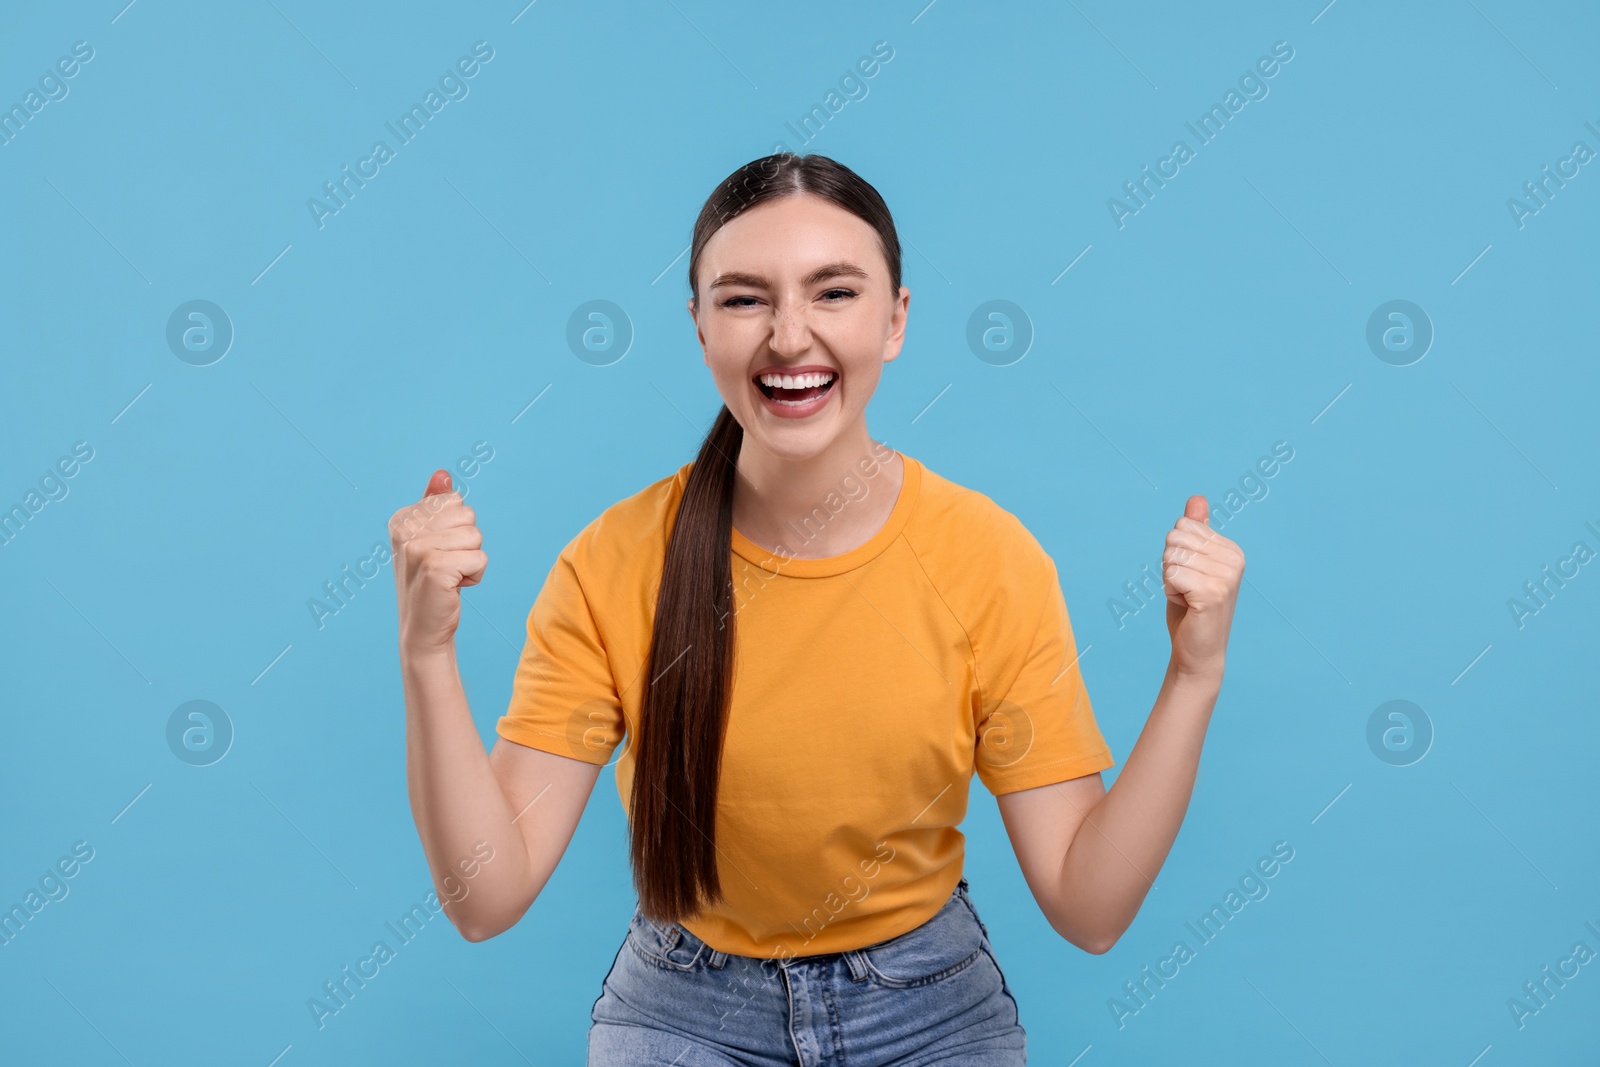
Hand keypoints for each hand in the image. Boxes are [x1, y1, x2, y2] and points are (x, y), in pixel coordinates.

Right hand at [389, 469, 487, 653]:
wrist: (423, 628)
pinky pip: (480, 558)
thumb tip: (443, 474)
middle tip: (446, 566)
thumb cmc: (431, 582)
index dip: (457, 528)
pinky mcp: (435, 567)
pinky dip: (475, 575)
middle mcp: (404, 530)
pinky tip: (454, 588)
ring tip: (449, 577)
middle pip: (468, 515)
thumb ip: (435, 504)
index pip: (454, 501)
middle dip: (467, 543)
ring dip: (471, 560)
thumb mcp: (431, 539)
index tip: (438, 551)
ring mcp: (417, 548)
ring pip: (476, 536)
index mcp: (402, 518)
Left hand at [1163, 495, 1243, 679]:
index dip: (1175, 553)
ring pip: (1171, 556)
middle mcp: (1234, 559)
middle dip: (1170, 565)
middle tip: (1186, 589)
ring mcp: (1226, 576)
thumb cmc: (1191, 607)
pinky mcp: (1213, 592)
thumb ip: (1195, 531)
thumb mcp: (1190, 564)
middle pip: (1174, 538)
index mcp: (1231, 549)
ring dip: (1169, 580)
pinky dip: (1170, 592)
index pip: (1182, 526)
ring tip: (1187, 598)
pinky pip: (1171, 574)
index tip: (1189, 577)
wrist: (1197, 651)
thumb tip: (1197, 498)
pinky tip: (1187, 606)